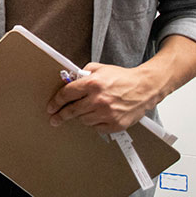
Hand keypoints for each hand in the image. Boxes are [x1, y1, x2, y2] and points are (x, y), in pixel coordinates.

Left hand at [45, 62, 161, 133]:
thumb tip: (69, 80)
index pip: (67, 94)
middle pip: (72, 110)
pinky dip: (95, 123)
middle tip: (54, 118)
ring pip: (83, 120)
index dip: (56, 101)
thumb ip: (83, 74)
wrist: (145, 87)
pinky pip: (96, 128)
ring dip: (81, 116)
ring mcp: (107, 113)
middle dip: (60, 115)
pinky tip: (99, 115)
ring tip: (87, 110)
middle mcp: (98, 100)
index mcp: (92, 84)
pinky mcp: (115, 124)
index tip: (51, 107)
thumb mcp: (100, 68)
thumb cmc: (122, 78)